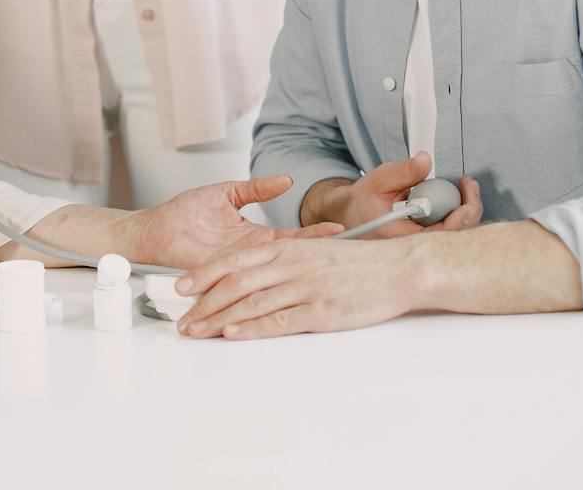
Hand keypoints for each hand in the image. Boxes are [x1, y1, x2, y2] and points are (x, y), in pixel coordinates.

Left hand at [118, 175, 342, 270]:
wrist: (156, 230)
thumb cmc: (186, 212)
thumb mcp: (227, 193)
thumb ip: (256, 189)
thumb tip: (285, 180)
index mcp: (256, 239)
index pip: (293, 239)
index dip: (315, 237)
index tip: (338, 232)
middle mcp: (250, 257)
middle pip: (289, 263)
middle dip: (315, 261)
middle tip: (343, 261)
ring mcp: (237, 271)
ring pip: (271, 280)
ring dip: (295, 279)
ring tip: (324, 278)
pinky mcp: (220, 279)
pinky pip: (242, 290)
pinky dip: (261, 291)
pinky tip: (281, 294)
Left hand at [173, 233, 421, 339]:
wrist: (400, 268)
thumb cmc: (363, 264)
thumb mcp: (319, 251)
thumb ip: (291, 259)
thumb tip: (267, 271)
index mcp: (289, 249)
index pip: (235, 260)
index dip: (204, 273)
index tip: (182, 286)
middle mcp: (292, 266)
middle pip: (235, 283)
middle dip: (203, 302)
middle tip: (183, 319)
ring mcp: (305, 288)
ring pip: (251, 302)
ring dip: (219, 319)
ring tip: (197, 331)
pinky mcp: (320, 311)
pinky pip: (278, 319)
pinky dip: (252, 326)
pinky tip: (233, 333)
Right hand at [320, 151, 481, 236]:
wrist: (353, 215)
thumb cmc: (363, 201)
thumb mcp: (378, 181)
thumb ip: (403, 172)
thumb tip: (426, 161)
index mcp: (399, 239)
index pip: (437, 238)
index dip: (458, 222)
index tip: (466, 202)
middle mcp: (415, 249)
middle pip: (455, 238)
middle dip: (470, 210)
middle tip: (469, 184)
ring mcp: (424, 246)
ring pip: (457, 235)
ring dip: (467, 210)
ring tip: (466, 186)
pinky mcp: (430, 240)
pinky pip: (452, 231)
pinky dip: (460, 213)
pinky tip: (459, 197)